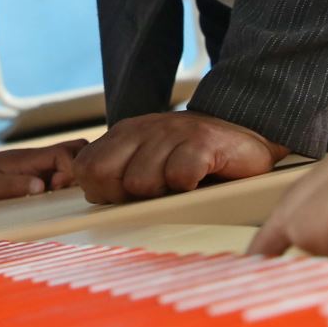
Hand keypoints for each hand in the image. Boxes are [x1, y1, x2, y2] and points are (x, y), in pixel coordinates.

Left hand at [0, 140, 85, 202]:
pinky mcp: (42, 171)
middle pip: (76, 150)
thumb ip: (15, 186)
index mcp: (32, 157)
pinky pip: (64, 170)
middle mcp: (41, 157)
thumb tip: (40, 186)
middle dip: (79, 169)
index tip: (56, 187)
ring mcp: (43, 163)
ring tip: (59, 195)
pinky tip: (55, 197)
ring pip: (73, 159)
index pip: (65, 153)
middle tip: (64, 191)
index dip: (69, 170)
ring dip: (74, 177)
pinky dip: (67, 182)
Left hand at [73, 112, 284, 203]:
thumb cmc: (189, 159)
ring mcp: (172, 132)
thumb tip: (90, 196)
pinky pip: (179, 177)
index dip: (101, 191)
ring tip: (181, 185)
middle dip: (124, 195)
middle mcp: (143, 130)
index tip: (126, 196)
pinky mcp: (202, 141)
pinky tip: (200, 179)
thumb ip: (116, 177)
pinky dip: (189, 186)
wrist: (242, 136)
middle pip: (103, 175)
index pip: (85, 168)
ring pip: (140, 182)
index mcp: (124, 135)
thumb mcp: (146, 163)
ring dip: (162, 194)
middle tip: (155, 193)